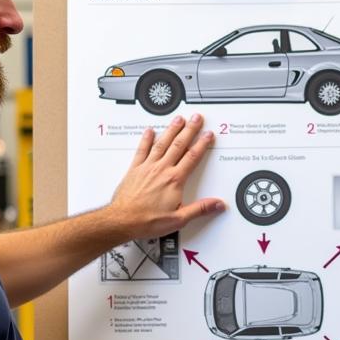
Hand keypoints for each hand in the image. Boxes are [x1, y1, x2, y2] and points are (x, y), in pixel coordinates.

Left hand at [108, 114, 224, 237]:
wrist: (122, 220)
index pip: (192, 157)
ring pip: (162, 143)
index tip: (208, 136)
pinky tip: (149, 131)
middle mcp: (161, 170)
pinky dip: (146, 139)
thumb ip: (199, 209)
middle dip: (190, 130)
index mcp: (174, 180)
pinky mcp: (135, 170)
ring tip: (178, 119)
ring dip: (171, 130)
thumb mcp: (178, 219)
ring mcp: (147, 168)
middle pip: (179, 145)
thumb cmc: (147, 220)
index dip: (202, 144)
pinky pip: (142, 150)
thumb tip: (217, 204)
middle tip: (196, 118)